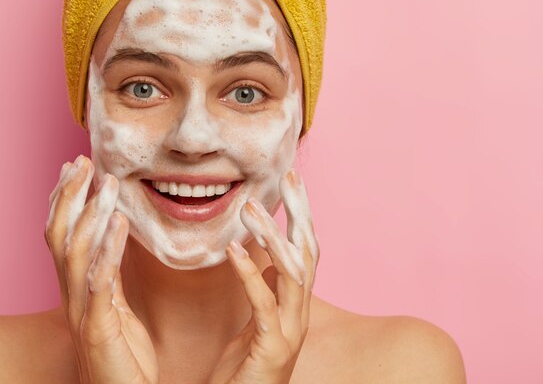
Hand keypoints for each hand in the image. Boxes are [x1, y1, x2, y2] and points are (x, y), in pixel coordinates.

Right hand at [45, 156, 157, 383]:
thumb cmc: (122, 358)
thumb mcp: (114, 310)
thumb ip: (108, 277)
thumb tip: (110, 242)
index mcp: (76, 289)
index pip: (61, 236)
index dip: (64, 200)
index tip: (73, 167)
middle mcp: (72, 296)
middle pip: (59, 236)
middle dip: (70, 196)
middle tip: (82, 161)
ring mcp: (82, 312)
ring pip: (76, 252)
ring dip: (91, 213)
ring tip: (108, 183)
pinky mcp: (99, 329)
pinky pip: (101, 283)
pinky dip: (108, 250)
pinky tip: (120, 224)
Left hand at [209, 169, 319, 383]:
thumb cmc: (243, 371)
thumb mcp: (253, 322)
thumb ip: (263, 289)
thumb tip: (264, 258)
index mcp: (295, 305)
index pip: (305, 250)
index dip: (301, 214)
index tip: (292, 181)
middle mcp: (300, 315)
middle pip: (309, 253)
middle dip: (301, 213)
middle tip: (290, 176)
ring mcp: (291, 332)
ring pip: (293, 274)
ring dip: (272, 237)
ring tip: (250, 207)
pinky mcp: (273, 347)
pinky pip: (264, 304)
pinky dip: (249, 274)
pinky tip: (233, 250)